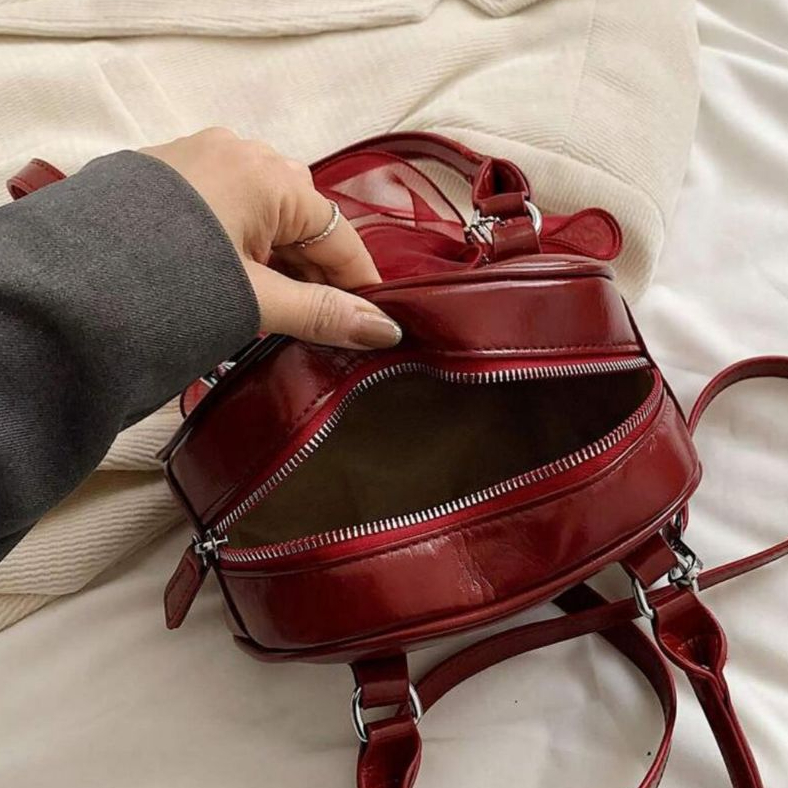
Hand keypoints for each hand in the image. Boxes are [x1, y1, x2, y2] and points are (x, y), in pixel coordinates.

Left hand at [140, 128, 401, 349]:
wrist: (68, 282)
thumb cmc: (174, 284)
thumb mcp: (256, 300)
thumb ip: (323, 313)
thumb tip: (386, 330)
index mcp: (270, 176)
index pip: (339, 233)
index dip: (361, 281)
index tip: (376, 320)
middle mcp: (242, 154)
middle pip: (304, 221)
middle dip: (317, 273)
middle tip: (320, 323)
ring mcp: (203, 160)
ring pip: (268, 215)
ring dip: (281, 261)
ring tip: (276, 308)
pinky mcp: (174, 177)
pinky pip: (233, 210)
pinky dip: (247, 247)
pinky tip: (240, 280)